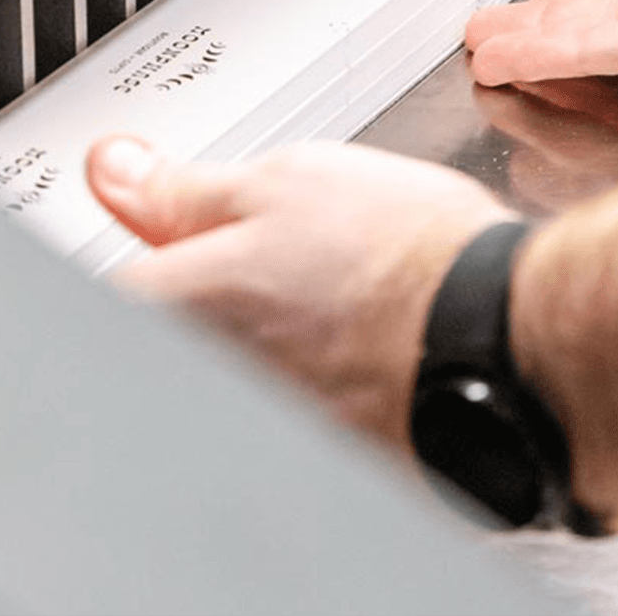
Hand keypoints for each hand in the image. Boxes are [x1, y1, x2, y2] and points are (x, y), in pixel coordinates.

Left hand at [85, 136, 514, 448]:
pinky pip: (306, 398)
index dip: (143, 245)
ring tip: (342, 291)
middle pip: (181, 328)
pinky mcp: (332, 445)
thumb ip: (184, 188)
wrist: (503, 329)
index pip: (113, 283)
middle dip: (214, 289)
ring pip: (247, 363)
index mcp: (183, 306)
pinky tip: (373, 335)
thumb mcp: (285, 180)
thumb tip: (114, 171)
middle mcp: (214, 375)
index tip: (169, 222)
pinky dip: (328, 369)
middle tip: (282, 248)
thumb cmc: (405, 258)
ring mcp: (272, 416)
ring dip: (276, 329)